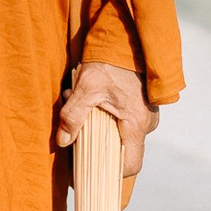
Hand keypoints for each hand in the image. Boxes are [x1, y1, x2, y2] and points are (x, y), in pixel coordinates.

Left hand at [57, 58, 155, 200]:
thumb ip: (73, 115)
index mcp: (136, 124)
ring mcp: (147, 113)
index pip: (129, 165)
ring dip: (98, 127)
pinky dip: (106, 117)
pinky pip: (124, 121)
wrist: (126, 35)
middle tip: (74, 131)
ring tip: (77, 104)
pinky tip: (89, 99)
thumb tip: (63, 141)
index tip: (87, 172)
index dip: (109, 175)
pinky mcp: (141, 104)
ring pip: (121, 133)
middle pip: (122, 150)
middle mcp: (147, 123)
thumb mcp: (86, 87)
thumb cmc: (109, 61)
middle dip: (96, 145)